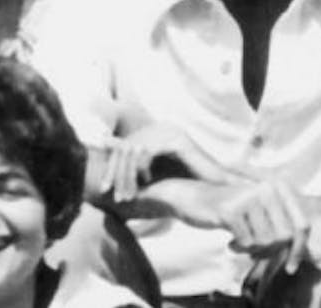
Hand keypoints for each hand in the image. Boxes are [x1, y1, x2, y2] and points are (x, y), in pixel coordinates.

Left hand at [98, 125, 229, 200]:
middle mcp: (159, 127)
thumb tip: (105, 147)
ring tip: (126, 194)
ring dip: (127, 175)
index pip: (122, 147)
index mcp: (152, 132)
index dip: (111, 169)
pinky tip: (144, 182)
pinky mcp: (177, 139)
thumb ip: (130, 163)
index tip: (105, 189)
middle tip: (113, 194)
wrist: (215, 187)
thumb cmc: (183, 181)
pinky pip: (150, 152)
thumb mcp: (152, 173)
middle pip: (125, 148)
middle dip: (116, 174)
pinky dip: (143, 168)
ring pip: (134, 151)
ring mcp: (169, 131)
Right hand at [217, 180, 311, 274]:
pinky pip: (246, 242)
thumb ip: (293, 238)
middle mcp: (267, 187)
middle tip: (253, 251)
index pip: (303, 226)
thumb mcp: (264, 221)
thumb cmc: (234, 211)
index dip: (300, 250)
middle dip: (269, 251)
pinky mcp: (230, 209)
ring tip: (239, 243)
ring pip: (266, 241)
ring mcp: (248, 196)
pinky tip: (229, 242)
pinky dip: (239, 248)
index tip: (290, 268)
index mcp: (280, 187)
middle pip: (284, 237)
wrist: (194, 199)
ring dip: (252, 250)